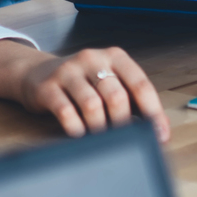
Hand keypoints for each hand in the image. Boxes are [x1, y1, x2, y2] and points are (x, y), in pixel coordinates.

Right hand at [0, 41, 169, 142]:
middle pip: (116, 96)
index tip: (158, 134)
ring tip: (101, 138)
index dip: (153, 112)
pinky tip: (80, 134)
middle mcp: (93, 59)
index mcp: (115, 57)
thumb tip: (157, 129)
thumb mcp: (109, 83)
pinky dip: (76, 128)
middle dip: (123, 123)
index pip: (140, 84)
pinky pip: (65, 111)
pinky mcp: (47, 86)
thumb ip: (132, 100)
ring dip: (99, 128)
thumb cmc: (84, 83)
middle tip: (124, 139)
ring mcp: (68, 71)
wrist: (37, 73)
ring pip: (92, 104)